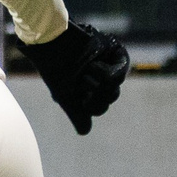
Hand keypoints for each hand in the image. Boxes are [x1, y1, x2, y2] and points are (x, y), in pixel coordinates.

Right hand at [18, 20, 130, 134]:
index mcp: (84, 90)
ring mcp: (107, 66)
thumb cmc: (55, 70)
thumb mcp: (64, 96)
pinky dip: (110, 70)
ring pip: (115, 86)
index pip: (98, 108)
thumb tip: (85, 132)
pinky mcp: (114, 54)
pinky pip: (122, 69)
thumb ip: (77, 115)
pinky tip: (97, 66)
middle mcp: (97, 79)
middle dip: (95, 92)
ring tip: (87, 70)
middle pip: (109, 98)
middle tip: (82, 81)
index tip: (79, 98)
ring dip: (99, 80)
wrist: (53, 44)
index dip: (90, 106)